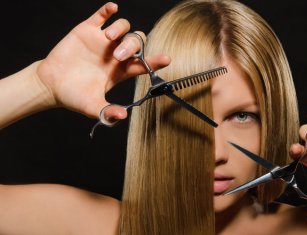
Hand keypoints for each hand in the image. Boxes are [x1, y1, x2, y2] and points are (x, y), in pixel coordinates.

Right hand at [35, 2, 169, 119]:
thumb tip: (123, 116)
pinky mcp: (88, 30)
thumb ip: (107, 112)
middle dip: (133, 46)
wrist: (51, 85)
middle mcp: (116, 54)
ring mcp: (103, 41)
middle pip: (137, 42)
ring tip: (108, 38)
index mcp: (121, 71)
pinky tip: (112, 8)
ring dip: (121, 29)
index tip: (166, 59)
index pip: (144, 63)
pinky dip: (108, 10)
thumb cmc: (74, 96)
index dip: (155, 60)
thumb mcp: (92, 107)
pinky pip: (102, 15)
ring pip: (124, 26)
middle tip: (118, 56)